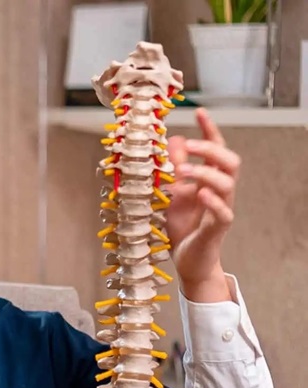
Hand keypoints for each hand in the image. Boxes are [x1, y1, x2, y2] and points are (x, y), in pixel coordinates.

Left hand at [165, 108, 236, 301]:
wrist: (188, 261)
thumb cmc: (183, 227)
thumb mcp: (173, 195)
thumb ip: (175, 171)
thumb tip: (172, 140)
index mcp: (209, 180)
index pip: (215, 149)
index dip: (209, 130)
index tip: (199, 111)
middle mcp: (220, 191)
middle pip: (229, 161)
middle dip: (210, 148)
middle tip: (186, 145)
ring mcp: (222, 208)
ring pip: (227, 183)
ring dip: (204, 172)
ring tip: (181, 170)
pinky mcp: (218, 228)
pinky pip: (223, 211)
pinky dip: (212, 201)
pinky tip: (199, 193)